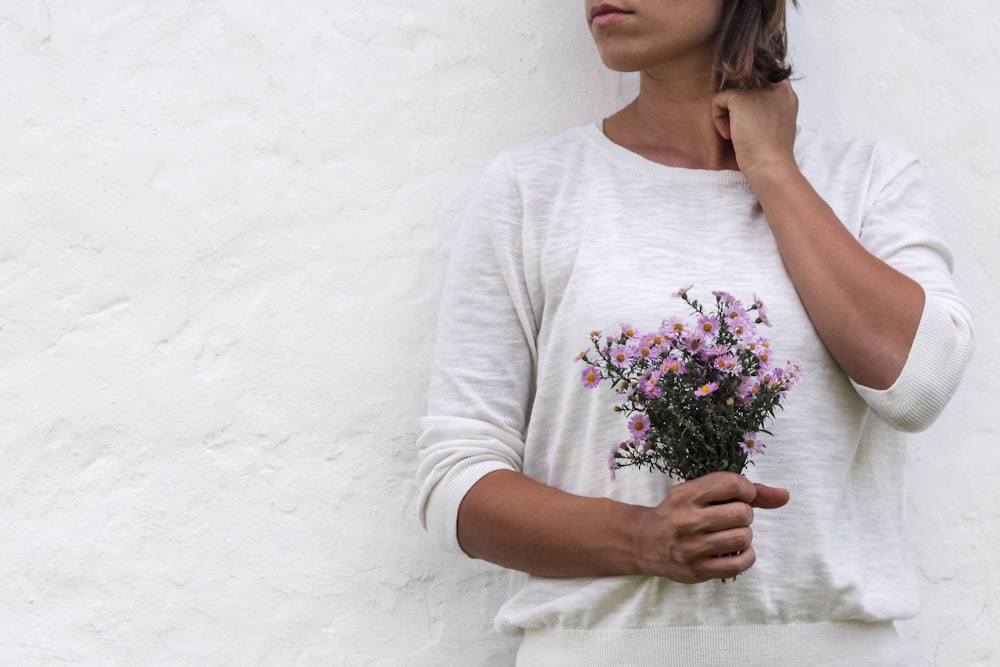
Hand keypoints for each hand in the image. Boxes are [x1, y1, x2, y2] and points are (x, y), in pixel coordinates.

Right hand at [632, 472, 788, 582]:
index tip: (741, 495)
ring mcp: (691, 548)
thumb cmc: (678, 513)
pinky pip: (741, 563)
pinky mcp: (698, 570)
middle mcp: (686, 520)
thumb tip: (784, 495)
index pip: (731, 484)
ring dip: (744, 535)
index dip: (746, 489)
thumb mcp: (699, 493)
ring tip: (730, 534)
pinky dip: (746, 555)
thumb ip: (741, 491)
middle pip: (742, 513)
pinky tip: (734, 551)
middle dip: (745, 514)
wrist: (644, 542)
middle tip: (732, 517)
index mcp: (685, 495)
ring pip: (743, 538)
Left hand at [712, 80, 798, 179]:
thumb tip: (749, 104)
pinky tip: (730, 135)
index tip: (751, 121)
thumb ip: (768, 107)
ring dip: (728, 115)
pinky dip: (718, 119)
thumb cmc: (771, 152)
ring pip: (731, 94)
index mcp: (786, 92)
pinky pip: (718, 100)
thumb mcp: (778, 123)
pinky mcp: (740, 97)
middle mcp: (775, 84)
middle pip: (743, 85)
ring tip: (737, 133)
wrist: (769, 164)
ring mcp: (759, 88)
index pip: (762, 80)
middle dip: (738, 108)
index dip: (750, 99)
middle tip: (745, 130)